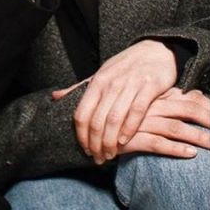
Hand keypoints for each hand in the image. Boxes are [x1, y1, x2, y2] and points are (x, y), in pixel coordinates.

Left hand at [51, 39, 178, 161]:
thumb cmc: (125, 66)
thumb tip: (55, 97)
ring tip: (110, 156)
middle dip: (96, 144)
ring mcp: (129, 85)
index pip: (81, 113)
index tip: (85, 150)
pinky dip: (129, 130)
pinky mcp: (148, 87)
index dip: (81, 136)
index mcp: (97, 81)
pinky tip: (124, 142)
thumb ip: (80, 88)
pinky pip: (136, 112)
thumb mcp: (101, 74)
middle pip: (97, 121)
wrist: (155, 50)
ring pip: (115, 119)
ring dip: (110, 142)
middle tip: (98, 159)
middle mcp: (111, 83)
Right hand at [116, 88, 209, 158]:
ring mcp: (143, 121)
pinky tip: (190, 154)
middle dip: (208, 120)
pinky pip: (158, 144)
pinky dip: (175, 149)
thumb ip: (170, 98)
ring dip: (197, 137)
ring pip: (175, 128)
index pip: (187, 97)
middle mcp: (150, 106)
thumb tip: (196, 94)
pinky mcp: (134, 138)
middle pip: (186, 110)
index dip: (207, 105)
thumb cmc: (124, 113)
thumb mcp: (148, 101)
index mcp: (154, 95)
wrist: (94, 124)